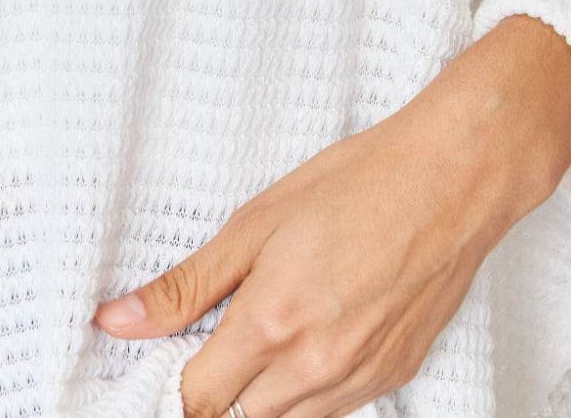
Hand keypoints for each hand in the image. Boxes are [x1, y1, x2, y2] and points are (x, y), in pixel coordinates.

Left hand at [93, 14, 570, 417]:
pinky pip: (337, 411)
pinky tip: (322, 333)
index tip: (181, 350)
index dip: (178, 379)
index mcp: (271, 323)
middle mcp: (314, 366)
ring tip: (278, 328)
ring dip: (267, 395)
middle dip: (222, 390)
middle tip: (228, 335)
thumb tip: (116, 322)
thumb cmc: (360, 181)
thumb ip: (187, 284)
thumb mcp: (258, 220)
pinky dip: (315, 389)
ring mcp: (360, 377)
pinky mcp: (396, 375)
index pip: (196, 401)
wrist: (453, 176)